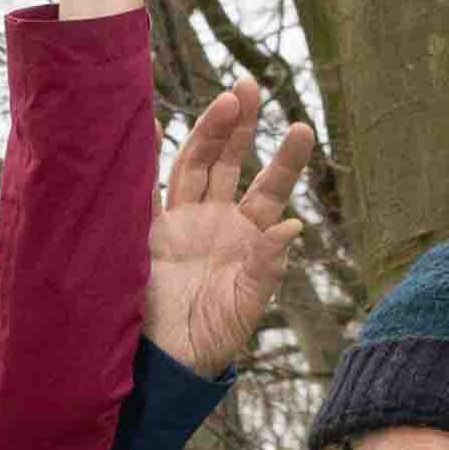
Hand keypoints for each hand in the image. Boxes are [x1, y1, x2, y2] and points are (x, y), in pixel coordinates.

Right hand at [142, 76, 299, 375]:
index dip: (286, 159)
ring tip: (226, 98)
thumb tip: (293, 227)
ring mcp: (180, 221)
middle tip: (250, 85)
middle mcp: (214, 219)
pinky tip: (152, 125)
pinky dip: (148, 156)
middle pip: (229, 160)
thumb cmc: (211, 339)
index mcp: (246, 235)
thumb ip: (266, 267)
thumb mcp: (245, 307)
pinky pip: (146, 189)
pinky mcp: (147, 233)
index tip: (302, 127)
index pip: (270, 187)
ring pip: (195, 164)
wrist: (165, 364)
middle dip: (240, 123)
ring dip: (209, 130)